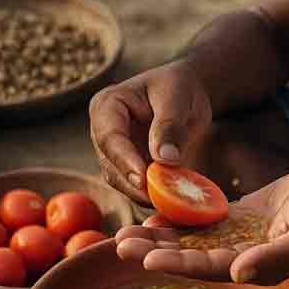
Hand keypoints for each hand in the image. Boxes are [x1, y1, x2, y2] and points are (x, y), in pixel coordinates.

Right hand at [88, 61, 212, 204]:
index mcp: (108, 106)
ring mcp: (112, 153)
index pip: (110, 137)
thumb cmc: (179, 88)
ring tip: (170, 199)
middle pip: (110, 164)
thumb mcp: (177, 99)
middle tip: (160, 197)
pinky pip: (134, 187)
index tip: (144, 178)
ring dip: (143, 193)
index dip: (125, 160)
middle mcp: (103, 131)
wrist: (186, 95)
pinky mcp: (127, 168)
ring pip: (120, 181)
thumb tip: (165, 159)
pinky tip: (171, 200)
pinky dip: (151, 195)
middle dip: (134, 183)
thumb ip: (170, 126)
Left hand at [114, 168, 288, 283]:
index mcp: (255, 268)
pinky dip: (177, 218)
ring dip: (159, 237)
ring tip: (123, 233)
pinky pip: (202, 221)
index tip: (147, 259)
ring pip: (190, 240)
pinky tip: (151, 213)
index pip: (209, 269)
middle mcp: (241, 258)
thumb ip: (277, 257)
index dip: (178, 264)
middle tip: (119, 245)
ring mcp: (238, 238)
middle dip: (155, 251)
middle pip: (190, 257)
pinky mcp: (238, 219)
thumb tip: (240, 275)